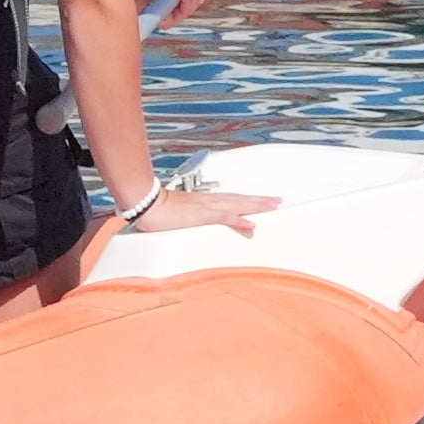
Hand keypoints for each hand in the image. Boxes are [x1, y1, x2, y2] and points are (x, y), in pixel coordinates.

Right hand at [129, 181, 272, 235]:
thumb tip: (193, 222)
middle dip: (260, 201)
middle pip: (240, 200)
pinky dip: (238, 220)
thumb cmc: (157, 209)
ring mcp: (206, 207)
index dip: (248, 200)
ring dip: (256, 205)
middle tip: (277, 201)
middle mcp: (209, 202)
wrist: (146, 203)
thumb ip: (188, 219)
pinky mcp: (201, 215)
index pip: (232, 200)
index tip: (263, 200)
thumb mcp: (178, 215)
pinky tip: (251, 223)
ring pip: (237, 205)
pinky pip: (224, 217)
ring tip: (273, 206)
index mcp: (204, 202)